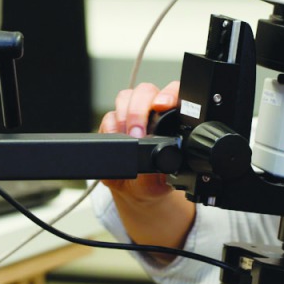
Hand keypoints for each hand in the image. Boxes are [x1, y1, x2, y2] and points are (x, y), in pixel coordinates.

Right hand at [97, 81, 193, 252]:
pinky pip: (109, 115)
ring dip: (125, 116)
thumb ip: (166, 165)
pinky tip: (116, 139)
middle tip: (138, 133)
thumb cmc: (154, 181)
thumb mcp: (165, 180)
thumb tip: (164, 156)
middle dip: (139, 110)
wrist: (134, 192)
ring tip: (128, 137)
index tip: (163, 105)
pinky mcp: (113, 123)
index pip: (175, 93)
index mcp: (174, 120)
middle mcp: (153, 112)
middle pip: (146, 91)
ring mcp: (132, 114)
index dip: (168, 94)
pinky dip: (111, 127)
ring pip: (126, 97)